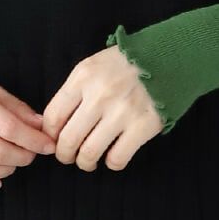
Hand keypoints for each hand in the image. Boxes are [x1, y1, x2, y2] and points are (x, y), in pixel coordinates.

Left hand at [41, 44, 164, 172]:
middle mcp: (100, 94)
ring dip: (85, 162)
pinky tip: (113, 156)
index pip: (53, 116)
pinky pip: (117, 159)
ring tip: (88, 160)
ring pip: (89, 153)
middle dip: (64, 155)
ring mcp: (122, 112)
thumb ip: (76, 90)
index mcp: (83, 76)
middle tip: (69, 156)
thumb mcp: (94, 65)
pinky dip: (112, 163)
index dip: (49, 135)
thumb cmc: (127, 63)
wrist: (168, 56)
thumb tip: (56, 124)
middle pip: (68, 139)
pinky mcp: (143, 126)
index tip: (54, 140)